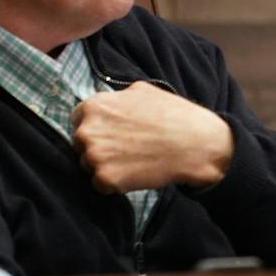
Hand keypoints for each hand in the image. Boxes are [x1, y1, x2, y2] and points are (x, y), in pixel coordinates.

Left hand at [71, 82, 233, 193]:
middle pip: (81, 144)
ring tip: (134, 160)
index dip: (96, 127)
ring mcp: (95, 156)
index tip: (112, 133)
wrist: (197, 145)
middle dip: (99, 147)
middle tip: (126, 148)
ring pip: (88, 165)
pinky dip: (115, 183)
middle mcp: (88, 130)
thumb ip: (117, 96)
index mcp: (94, 106)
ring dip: (106, 166)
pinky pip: (100, 185)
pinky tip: (136, 172)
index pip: (78, 119)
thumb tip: (110, 99)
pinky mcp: (105, 179)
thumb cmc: (174, 115)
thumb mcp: (143, 90)